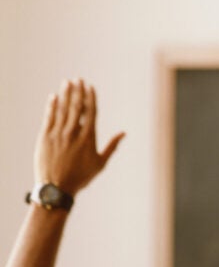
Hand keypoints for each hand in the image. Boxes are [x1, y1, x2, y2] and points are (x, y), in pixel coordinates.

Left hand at [34, 79, 124, 195]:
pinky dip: (52, 106)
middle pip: (76, 107)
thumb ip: (112, 146)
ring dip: (65, 94)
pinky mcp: (45, 137)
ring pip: (63, 109)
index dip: (90, 98)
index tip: (90, 86)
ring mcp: (58, 134)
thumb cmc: (81, 177)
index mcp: (88, 138)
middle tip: (78, 78)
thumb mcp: (100, 163)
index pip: (90, 112)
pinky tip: (54, 97)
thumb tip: (124, 133)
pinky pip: (49, 118)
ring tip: (67, 82)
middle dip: (78, 91)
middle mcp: (73, 133)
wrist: (56, 188)